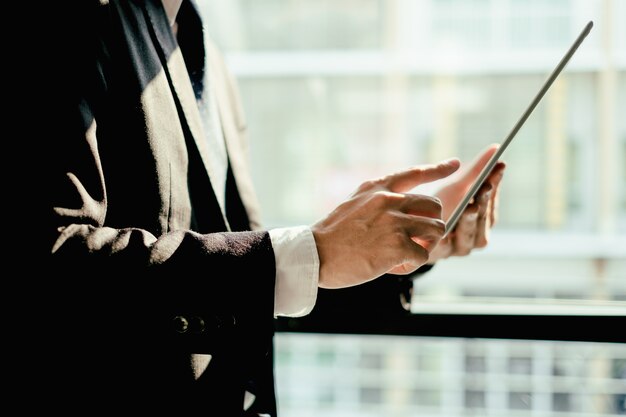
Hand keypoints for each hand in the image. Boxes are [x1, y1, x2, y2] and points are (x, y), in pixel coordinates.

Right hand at [312, 158, 460, 288]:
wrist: (315, 254)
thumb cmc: (333, 235)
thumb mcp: (354, 204)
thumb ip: (378, 200)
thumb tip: (404, 205)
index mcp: (378, 188)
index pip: (414, 173)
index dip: (438, 168)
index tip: (455, 164)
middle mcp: (389, 200)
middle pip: (435, 206)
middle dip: (431, 223)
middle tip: (417, 238)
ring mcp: (395, 222)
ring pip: (437, 230)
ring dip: (426, 244)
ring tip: (406, 254)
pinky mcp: (397, 246)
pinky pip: (423, 255)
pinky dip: (412, 264)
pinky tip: (393, 266)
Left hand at [428, 144, 505, 261]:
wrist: (410, 229)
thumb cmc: (438, 206)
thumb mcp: (457, 187)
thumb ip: (476, 171)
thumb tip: (497, 147)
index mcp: (483, 219)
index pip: (493, 201)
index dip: (496, 185)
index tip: (498, 167)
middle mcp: (475, 236)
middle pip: (484, 220)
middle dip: (485, 201)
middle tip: (483, 186)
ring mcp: (459, 248)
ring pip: (471, 235)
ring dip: (471, 220)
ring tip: (469, 205)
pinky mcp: (441, 255)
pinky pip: (447, 247)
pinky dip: (447, 236)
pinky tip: (446, 225)